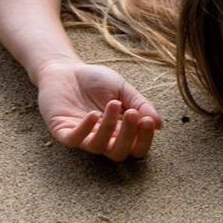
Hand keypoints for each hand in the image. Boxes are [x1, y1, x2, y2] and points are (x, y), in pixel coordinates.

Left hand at [36, 59, 162, 161]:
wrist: (66, 69)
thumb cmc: (95, 80)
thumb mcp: (122, 88)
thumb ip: (140, 104)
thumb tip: (159, 124)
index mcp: (120, 129)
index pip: (136, 146)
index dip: (144, 139)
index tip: (148, 121)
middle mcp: (102, 137)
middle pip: (119, 153)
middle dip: (129, 137)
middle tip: (133, 114)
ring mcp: (83, 136)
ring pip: (98, 147)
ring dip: (109, 128)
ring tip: (112, 104)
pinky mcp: (63, 131)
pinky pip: (75, 140)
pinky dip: (85, 130)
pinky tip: (93, 114)